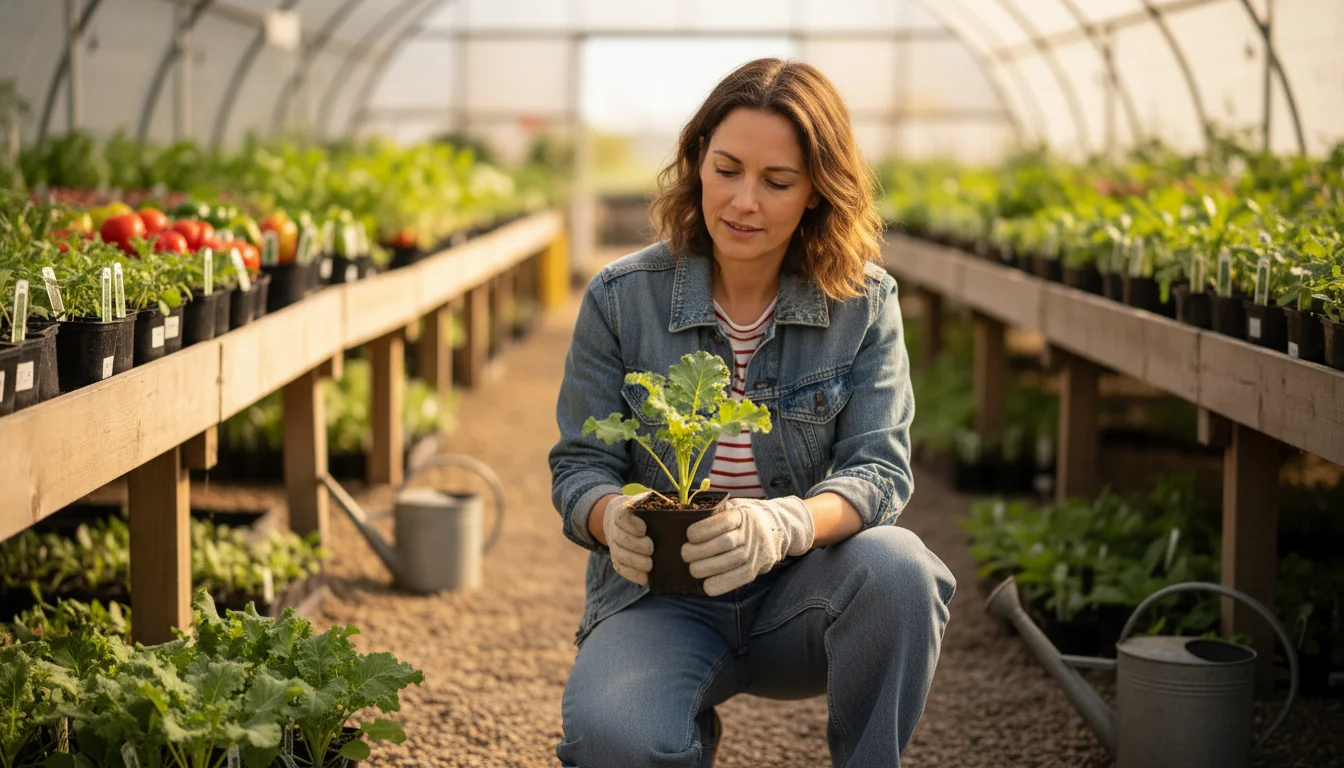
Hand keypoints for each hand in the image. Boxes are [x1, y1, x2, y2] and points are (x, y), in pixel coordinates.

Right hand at [603, 493, 654, 585]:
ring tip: (649, 565)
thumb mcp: (646, 502)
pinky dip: (633, 574)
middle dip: (635, 545)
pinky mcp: (617, 560)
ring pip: (620, 555)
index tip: (644, 529)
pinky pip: (621, 569)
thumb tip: (678, 509)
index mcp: (622, 512)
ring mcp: (615, 546)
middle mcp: (615, 529)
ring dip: (634, 562)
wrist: (619, 521)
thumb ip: (657, 503)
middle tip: (650, 549)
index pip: (622, 517)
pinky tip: (645, 578)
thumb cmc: (641, 512)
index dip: (631, 524)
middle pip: (621, 538)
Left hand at [681, 496, 815, 596]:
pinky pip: (740, 578)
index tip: (689, 535)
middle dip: (700, 551)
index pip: (723, 522)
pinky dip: (721, 584)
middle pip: (724, 543)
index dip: (703, 530)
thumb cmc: (745, 517)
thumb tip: (688, 518)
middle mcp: (751, 532)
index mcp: (743, 514)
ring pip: (731, 562)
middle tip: (685, 554)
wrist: (777, 528)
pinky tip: (706, 585)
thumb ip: (717, 511)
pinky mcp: (757, 568)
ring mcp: (756, 551)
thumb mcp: (734, 506)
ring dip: (707, 569)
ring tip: (693, 569)